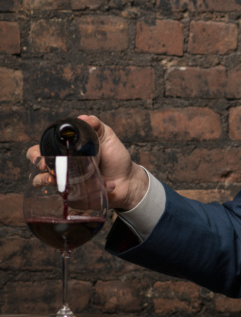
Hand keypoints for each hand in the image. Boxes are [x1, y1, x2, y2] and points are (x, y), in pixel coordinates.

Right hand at [26, 115, 148, 211]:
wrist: (129, 179)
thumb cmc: (115, 157)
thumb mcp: (107, 137)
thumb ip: (96, 125)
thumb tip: (83, 118)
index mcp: (67, 152)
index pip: (42, 150)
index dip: (36, 153)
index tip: (41, 157)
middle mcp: (62, 168)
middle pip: (37, 167)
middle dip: (37, 165)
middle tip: (46, 166)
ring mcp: (66, 184)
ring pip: (45, 185)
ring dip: (45, 181)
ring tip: (56, 180)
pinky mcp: (75, 198)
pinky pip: (70, 199)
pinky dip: (84, 193)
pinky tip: (104, 185)